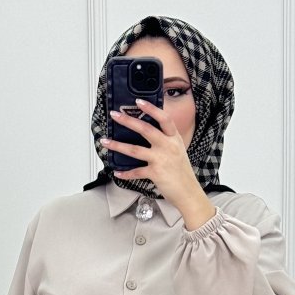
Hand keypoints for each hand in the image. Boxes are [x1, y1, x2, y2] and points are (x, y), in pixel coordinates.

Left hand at [101, 97, 208, 215]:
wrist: (188, 192)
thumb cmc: (181, 172)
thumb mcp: (178, 150)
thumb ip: (165, 140)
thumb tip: (147, 131)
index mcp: (174, 138)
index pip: (164, 118)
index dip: (151, 109)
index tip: (138, 102)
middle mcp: (168, 146)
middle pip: (145, 129)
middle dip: (128, 121)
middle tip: (114, 115)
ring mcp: (161, 159)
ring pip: (135, 150)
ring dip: (117, 145)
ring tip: (105, 141)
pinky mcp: (155, 173)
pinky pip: (136, 172)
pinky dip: (125, 173)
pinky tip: (117, 172)